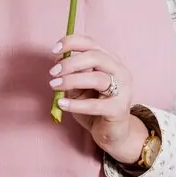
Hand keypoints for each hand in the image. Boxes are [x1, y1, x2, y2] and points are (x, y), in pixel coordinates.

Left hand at [49, 33, 145, 164]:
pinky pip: (95, 105)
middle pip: (96, 56)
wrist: (111, 134)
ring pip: (97, 78)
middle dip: (70, 63)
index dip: (71, 43)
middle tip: (52, 73)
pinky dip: (75, 104)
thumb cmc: (94, 107)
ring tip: (54, 86)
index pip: (92, 43)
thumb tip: (58, 61)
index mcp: (110, 61)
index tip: (54, 50)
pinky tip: (61, 104)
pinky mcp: (118, 110)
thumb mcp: (80, 87)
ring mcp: (123, 90)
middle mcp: (120, 72)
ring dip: (71, 80)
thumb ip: (73, 73)